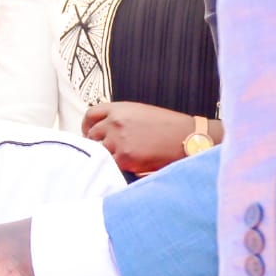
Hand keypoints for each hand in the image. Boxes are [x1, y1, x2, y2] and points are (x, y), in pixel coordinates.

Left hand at [82, 102, 198, 174]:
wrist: (188, 138)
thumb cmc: (169, 126)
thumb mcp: (141, 113)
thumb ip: (120, 118)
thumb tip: (104, 129)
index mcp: (119, 109)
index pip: (91, 114)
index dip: (87, 125)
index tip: (89, 133)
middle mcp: (115, 122)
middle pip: (92, 134)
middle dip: (96, 143)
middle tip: (105, 150)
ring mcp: (118, 140)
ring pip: (99, 151)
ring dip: (105, 156)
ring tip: (118, 159)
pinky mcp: (124, 157)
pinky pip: (110, 164)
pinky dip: (115, 166)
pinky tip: (125, 166)